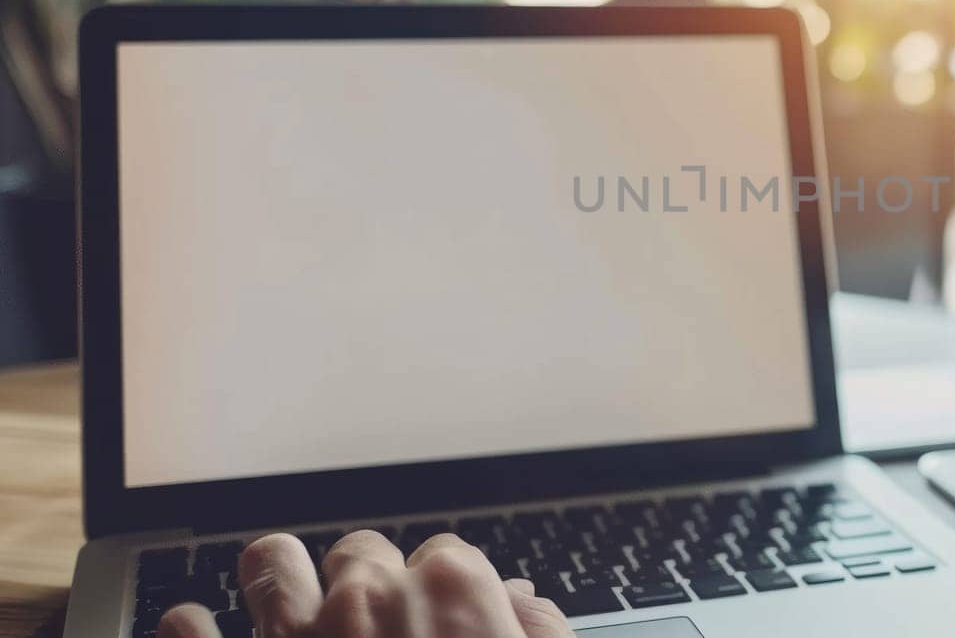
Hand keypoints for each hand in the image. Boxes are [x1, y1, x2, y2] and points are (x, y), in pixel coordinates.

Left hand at [155, 531, 574, 637]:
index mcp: (451, 595)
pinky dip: (190, 629)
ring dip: (277, 576)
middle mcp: (367, 598)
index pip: (446, 555)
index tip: (443, 619)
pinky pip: (192, 634)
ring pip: (270, 561)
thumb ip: (539, 635)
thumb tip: (524, 603)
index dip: (445, 590)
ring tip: (283, 600)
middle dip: (368, 581)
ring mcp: (294, 636)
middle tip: (374, 625)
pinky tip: (195, 629)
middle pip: (362, 551)